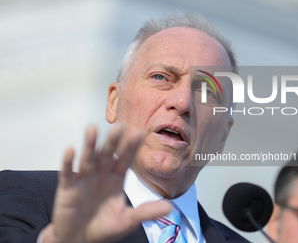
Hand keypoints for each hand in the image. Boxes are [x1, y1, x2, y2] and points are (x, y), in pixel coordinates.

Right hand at [43, 124, 170, 242]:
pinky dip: (68, 162)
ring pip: (87, 158)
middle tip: (119, 126)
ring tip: (93, 129)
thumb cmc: (103, 228)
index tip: (139, 133)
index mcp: (116, 179)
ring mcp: (84, 179)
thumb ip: (145, 212)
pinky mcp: (68, 187)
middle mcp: (101, 174)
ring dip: (90, 144)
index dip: (131, 147)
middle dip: (113, 141)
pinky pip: (67, 173)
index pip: (125, 159)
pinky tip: (71, 151)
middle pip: (107, 154)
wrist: (79, 239)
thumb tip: (170, 207)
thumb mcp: (127, 220)